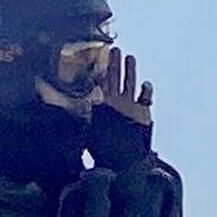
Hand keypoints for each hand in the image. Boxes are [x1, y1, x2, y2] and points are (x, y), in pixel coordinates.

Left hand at [90, 50, 154, 170]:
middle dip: (115, 64)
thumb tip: (70, 103)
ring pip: (131, 83)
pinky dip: (145, 91)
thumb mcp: (86, 132)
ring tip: (130, 58)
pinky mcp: (144, 114)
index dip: (100, 69)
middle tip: (114, 51)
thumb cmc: (102, 152)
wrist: (122, 166)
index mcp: (102, 104)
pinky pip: (146, 98)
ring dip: (130, 71)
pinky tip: (144, 86)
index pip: (102, 81)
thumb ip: (82, 117)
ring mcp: (131, 107)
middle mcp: (117, 103)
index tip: (97, 58)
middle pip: (116, 78)